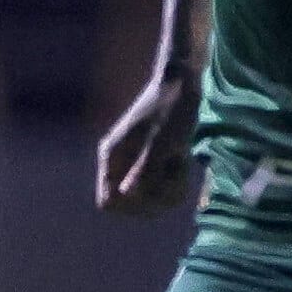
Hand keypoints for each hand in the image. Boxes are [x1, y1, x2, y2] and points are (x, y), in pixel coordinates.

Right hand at [97, 65, 201, 214]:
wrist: (182, 85)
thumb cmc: (169, 110)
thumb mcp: (161, 142)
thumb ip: (144, 171)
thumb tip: (126, 195)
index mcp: (112, 158)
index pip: (108, 202)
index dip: (131, 204)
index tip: (153, 189)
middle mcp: (120, 165)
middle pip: (131, 205)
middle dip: (156, 195)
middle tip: (172, 170)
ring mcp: (137, 166)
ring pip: (150, 200)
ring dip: (170, 187)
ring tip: (179, 161)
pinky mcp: (154, 165)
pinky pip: (163, 190)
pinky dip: (176, 181)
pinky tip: (182, 161)